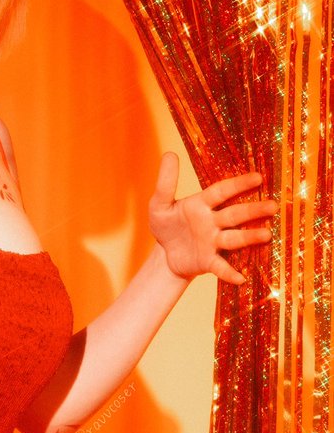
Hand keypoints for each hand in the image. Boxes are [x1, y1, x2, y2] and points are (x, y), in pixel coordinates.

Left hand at [148, 152, 277, 284]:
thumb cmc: (166, 225)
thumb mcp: (159, 204)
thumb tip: (170, 154)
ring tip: (267, 234)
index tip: (258, 177)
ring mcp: (212, 242)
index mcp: (202, 205)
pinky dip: (230, 273)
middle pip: (235, 214)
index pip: (222, 192)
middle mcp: (212, 222)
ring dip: (249, 237)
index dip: (238, 185)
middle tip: (273, 206)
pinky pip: (221, 267)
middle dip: (253, 211)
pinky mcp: (208, 261)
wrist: (164, 254)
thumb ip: (165, 183)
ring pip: (233, 238)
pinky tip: (241, 278)